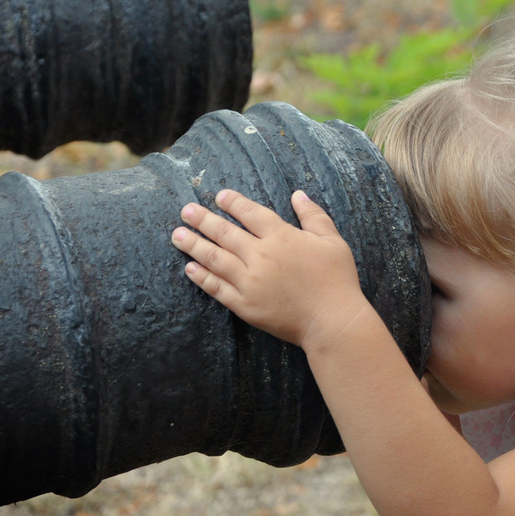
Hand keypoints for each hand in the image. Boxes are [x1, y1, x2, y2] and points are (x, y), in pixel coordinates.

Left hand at [171, 188, 373, 351]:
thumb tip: (297, 195)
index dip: (233, 203)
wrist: (332, 320)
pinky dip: (201, 277)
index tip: (219, 197)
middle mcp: (260, 256)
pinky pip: (217, 288)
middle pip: (224, 232)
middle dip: (202, 219)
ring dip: (193, 244)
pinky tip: (189, 268)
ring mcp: (249, 281)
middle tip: (185, 210)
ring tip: (177, 234)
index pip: (250, 213)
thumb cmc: (337, 279)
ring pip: (214, 258)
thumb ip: (313, 216)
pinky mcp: (244, 305)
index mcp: (281, 237)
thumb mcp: (332, 241)